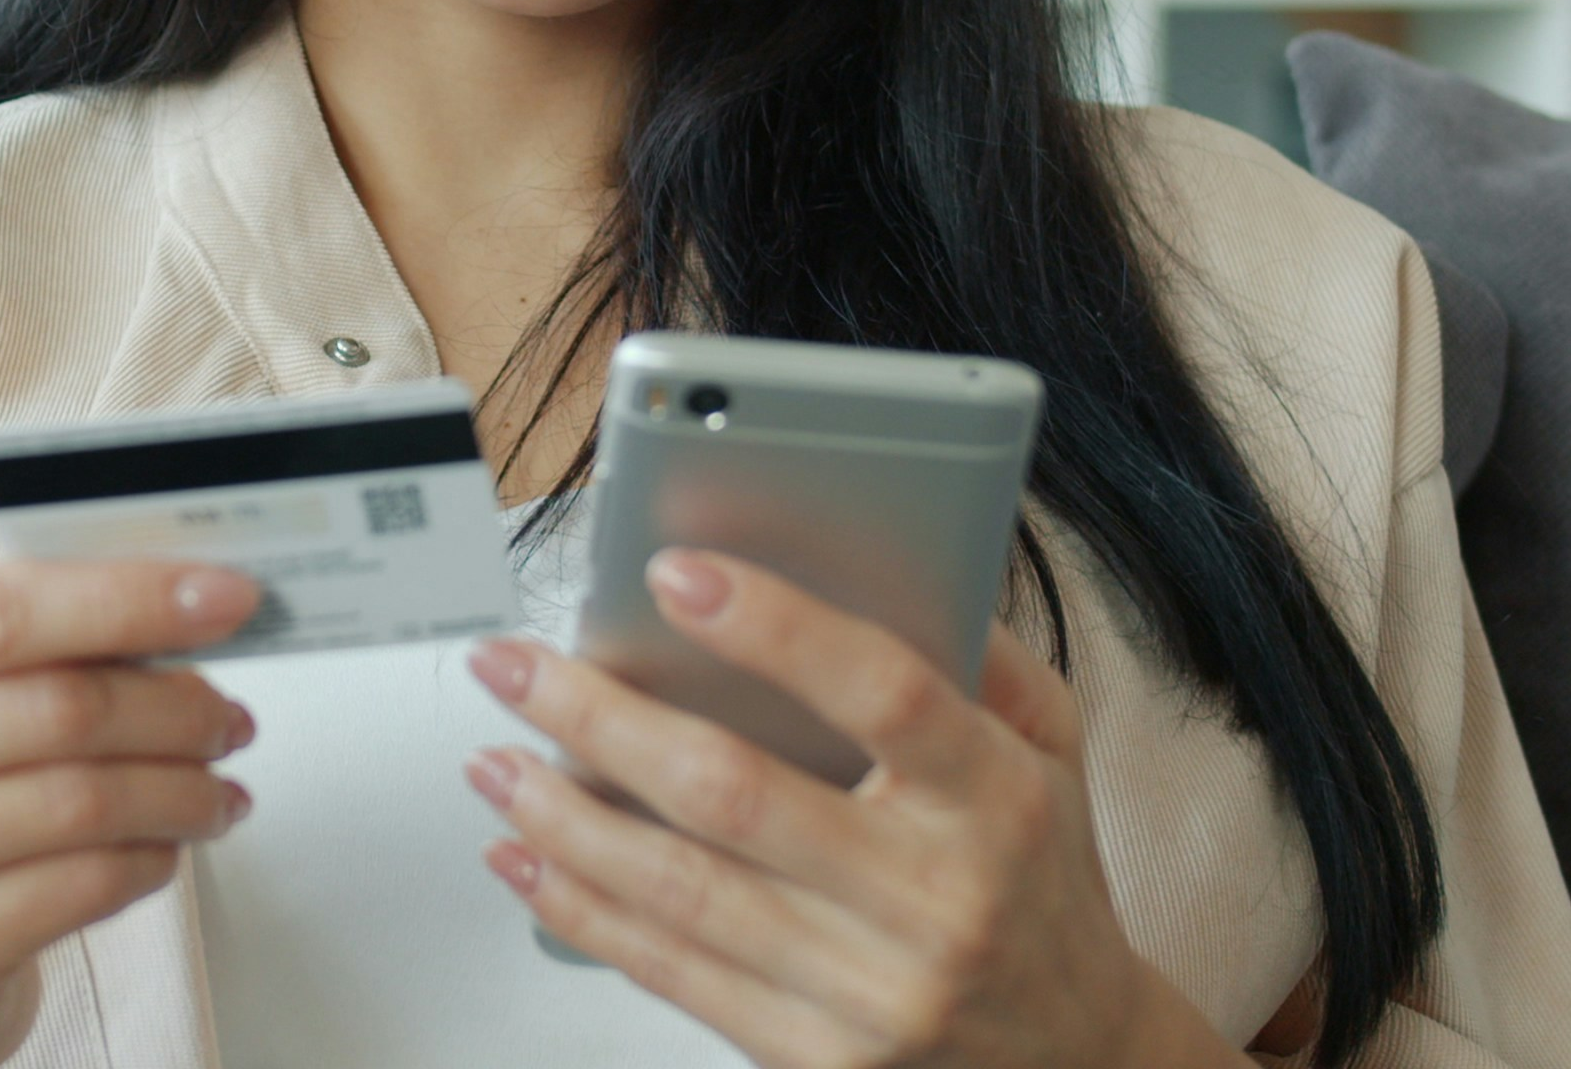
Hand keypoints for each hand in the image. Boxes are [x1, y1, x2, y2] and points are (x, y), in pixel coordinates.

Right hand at [0, 560, 260, 1068]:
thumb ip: (48, 633)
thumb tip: (197, 603)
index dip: (126, 600)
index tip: (226, 599)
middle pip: (50, 707)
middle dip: (172, 708)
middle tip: (228, 717)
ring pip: (75, 802)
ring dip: (178, 791)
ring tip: (214, 790)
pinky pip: (76, 888)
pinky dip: (146, 861)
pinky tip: (164, 849)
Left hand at [461, 551, 1239, 1068]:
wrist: (1077, 1058)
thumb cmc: (1043, 881)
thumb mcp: (1053, 749)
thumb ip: (979, 649)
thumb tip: (870, 552)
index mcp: (997, 800)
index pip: (883, 694)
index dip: (775, 627)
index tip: (675, 572)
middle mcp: (931, 900)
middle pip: (735, 794)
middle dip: (600, 717)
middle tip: (518, 663)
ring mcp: (869, 992)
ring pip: (680, 891)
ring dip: (563, 816)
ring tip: (493, 755)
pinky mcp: (815, 1061)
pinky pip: (670, 974)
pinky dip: (579, 910)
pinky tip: (524, 856)